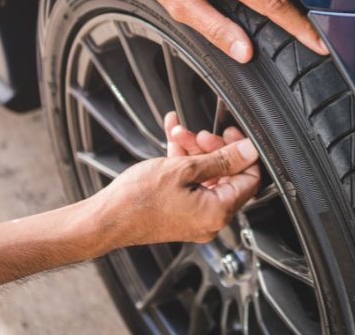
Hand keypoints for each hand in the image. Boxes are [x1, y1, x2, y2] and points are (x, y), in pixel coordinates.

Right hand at [88, 113, 260, 245]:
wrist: (104, 219)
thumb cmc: (137, 199)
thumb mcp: (184, 169)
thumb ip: (222, 159)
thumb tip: (249, 150)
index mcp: (218, 212)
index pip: (250, 179)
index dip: (243, 153)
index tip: (231, 135)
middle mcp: (211, 220)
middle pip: (227, 176)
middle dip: (213, 148)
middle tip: (200, 134)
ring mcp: (197, 217)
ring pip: (208, 176)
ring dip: (195, 152)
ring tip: (179, 134)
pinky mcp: (182, 213)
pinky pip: (192, 184)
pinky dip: (185, 163)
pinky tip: (173, 139)